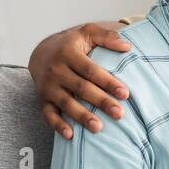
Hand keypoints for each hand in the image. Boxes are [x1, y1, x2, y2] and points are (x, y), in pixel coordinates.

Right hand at [30, 22, 132, 138]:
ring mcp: (48, 86)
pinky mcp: (43, 100)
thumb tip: (127, 46)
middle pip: (81, 88)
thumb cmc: (72, 44)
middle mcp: (56, 70)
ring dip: (82, 116)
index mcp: (69, 53)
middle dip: (100, 102)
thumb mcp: (87, 32)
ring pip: (66, 103)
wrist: (41, 52)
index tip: (125, 94)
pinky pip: (49, 115)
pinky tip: (71, 136)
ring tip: (99, 128)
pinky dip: (58, 125)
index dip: (108, 82)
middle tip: (119, 114)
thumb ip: (106, 37)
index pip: (91, 70)